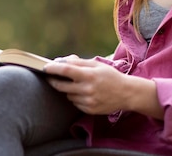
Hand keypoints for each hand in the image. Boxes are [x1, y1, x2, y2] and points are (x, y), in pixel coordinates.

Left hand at [43, 59, 162, 118]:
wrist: (127, 93)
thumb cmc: (111, 76)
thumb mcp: (97, 65)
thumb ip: (78, 62)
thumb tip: (61, 61)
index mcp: (89, 75)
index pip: (65, 71)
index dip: (53, 69)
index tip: (45, 68)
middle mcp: (87, 89)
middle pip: (61, 86)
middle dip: (54, 81)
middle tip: (51, 77)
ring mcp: (88, 101)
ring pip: (67, 95)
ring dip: (67, 89)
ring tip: (77, 85)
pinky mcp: (89, 110)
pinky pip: (75, 103)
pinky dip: (75, 97)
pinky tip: (84, 93)